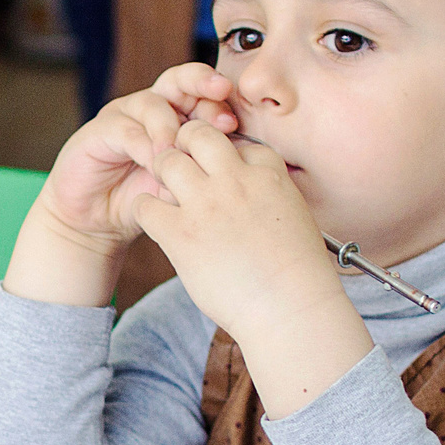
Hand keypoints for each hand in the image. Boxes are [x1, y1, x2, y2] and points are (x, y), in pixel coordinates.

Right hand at [2, 63, 237, 306]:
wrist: (97, 223)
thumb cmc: (146, 202)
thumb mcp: (184, 187)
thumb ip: (206, 171)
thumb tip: (246, 167)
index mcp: (178, 115)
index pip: (203, 93)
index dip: (220, 100)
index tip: (236, 120)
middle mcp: (152, 109)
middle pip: (179, 79)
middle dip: (202, 82)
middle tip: (220, 92)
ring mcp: (123, 117)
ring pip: (152, 102)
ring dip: (170, 124)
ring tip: (180, 148)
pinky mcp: (98, 132)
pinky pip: (124, 129)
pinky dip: (143, 143)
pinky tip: (156, 161)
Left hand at [134, 120, 373, 414]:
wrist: (291, 309)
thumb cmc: (298, 276)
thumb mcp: (296, 219)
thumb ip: (271, 198)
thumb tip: (251, 199)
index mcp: (269, 174)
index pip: (238, 142)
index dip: (223, 156)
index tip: (220, 176)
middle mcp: (236, 180)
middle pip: (198, 135)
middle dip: (185, 145)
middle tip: (180, 170)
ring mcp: (206, 204)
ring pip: (167, 161)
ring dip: (161, 174)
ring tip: (166, 196)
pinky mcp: (181, 233)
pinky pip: (146, 204)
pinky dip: (146, 209)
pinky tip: (156, 223)